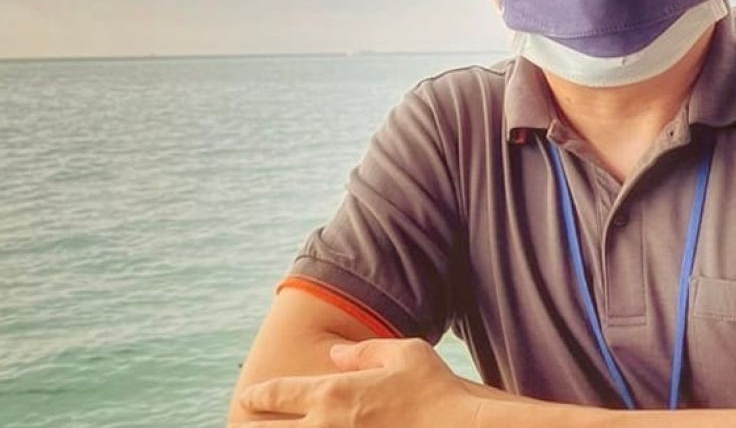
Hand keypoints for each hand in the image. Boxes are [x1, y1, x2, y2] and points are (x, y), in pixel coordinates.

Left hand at [232, 338, 481, 427]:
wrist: (458, 427)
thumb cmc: (434, 388)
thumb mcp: (404, 352)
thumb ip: (364, 351)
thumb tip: (336, 353)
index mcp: (332, 392)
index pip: (276, 394)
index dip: (256, 396)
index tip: (247, 398)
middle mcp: (325, 425)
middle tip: (241, 425)